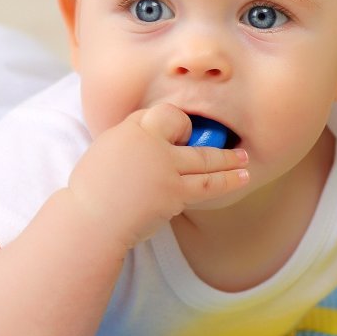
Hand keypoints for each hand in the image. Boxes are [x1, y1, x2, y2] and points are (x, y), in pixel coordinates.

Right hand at [67, 103, 250, 249]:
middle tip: (226, 142)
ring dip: (229, 161)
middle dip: (205, 135)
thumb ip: (133, 137)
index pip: (166, 115)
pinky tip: (238, 179)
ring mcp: (165, 168)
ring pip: (206, 160)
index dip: (175, 124)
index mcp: (132, 129)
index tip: (180, 135)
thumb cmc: (92, 191)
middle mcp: (152, 143)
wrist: (90, 220)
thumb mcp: (107, 149)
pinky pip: (207, 186)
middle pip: (188, 132)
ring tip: (245, 162)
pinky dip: (225, 181)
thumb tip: (157, 136)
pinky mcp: (174, 193)